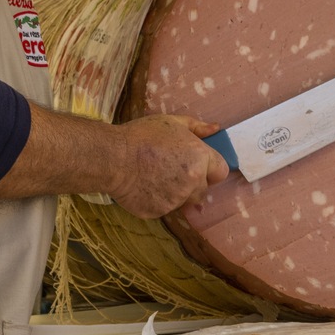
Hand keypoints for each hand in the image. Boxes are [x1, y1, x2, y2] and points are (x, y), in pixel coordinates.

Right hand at [109, 115, 229, 218]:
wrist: (113, 158)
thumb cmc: (141, 136)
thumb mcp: (171, 122)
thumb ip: (197, 127)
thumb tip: (215, 128)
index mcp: (199, 158)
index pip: (221, 171)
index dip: (210, 168)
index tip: (198, 165)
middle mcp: (192, 181)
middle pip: (203, 189)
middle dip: (192, 182)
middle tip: (171, 169)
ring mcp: (176, 199)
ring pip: (184, 201)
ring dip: (176, 193)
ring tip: (156, 176)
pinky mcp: (160, 211)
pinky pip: (166, 208)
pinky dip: (159, 200)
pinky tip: (145, 185)